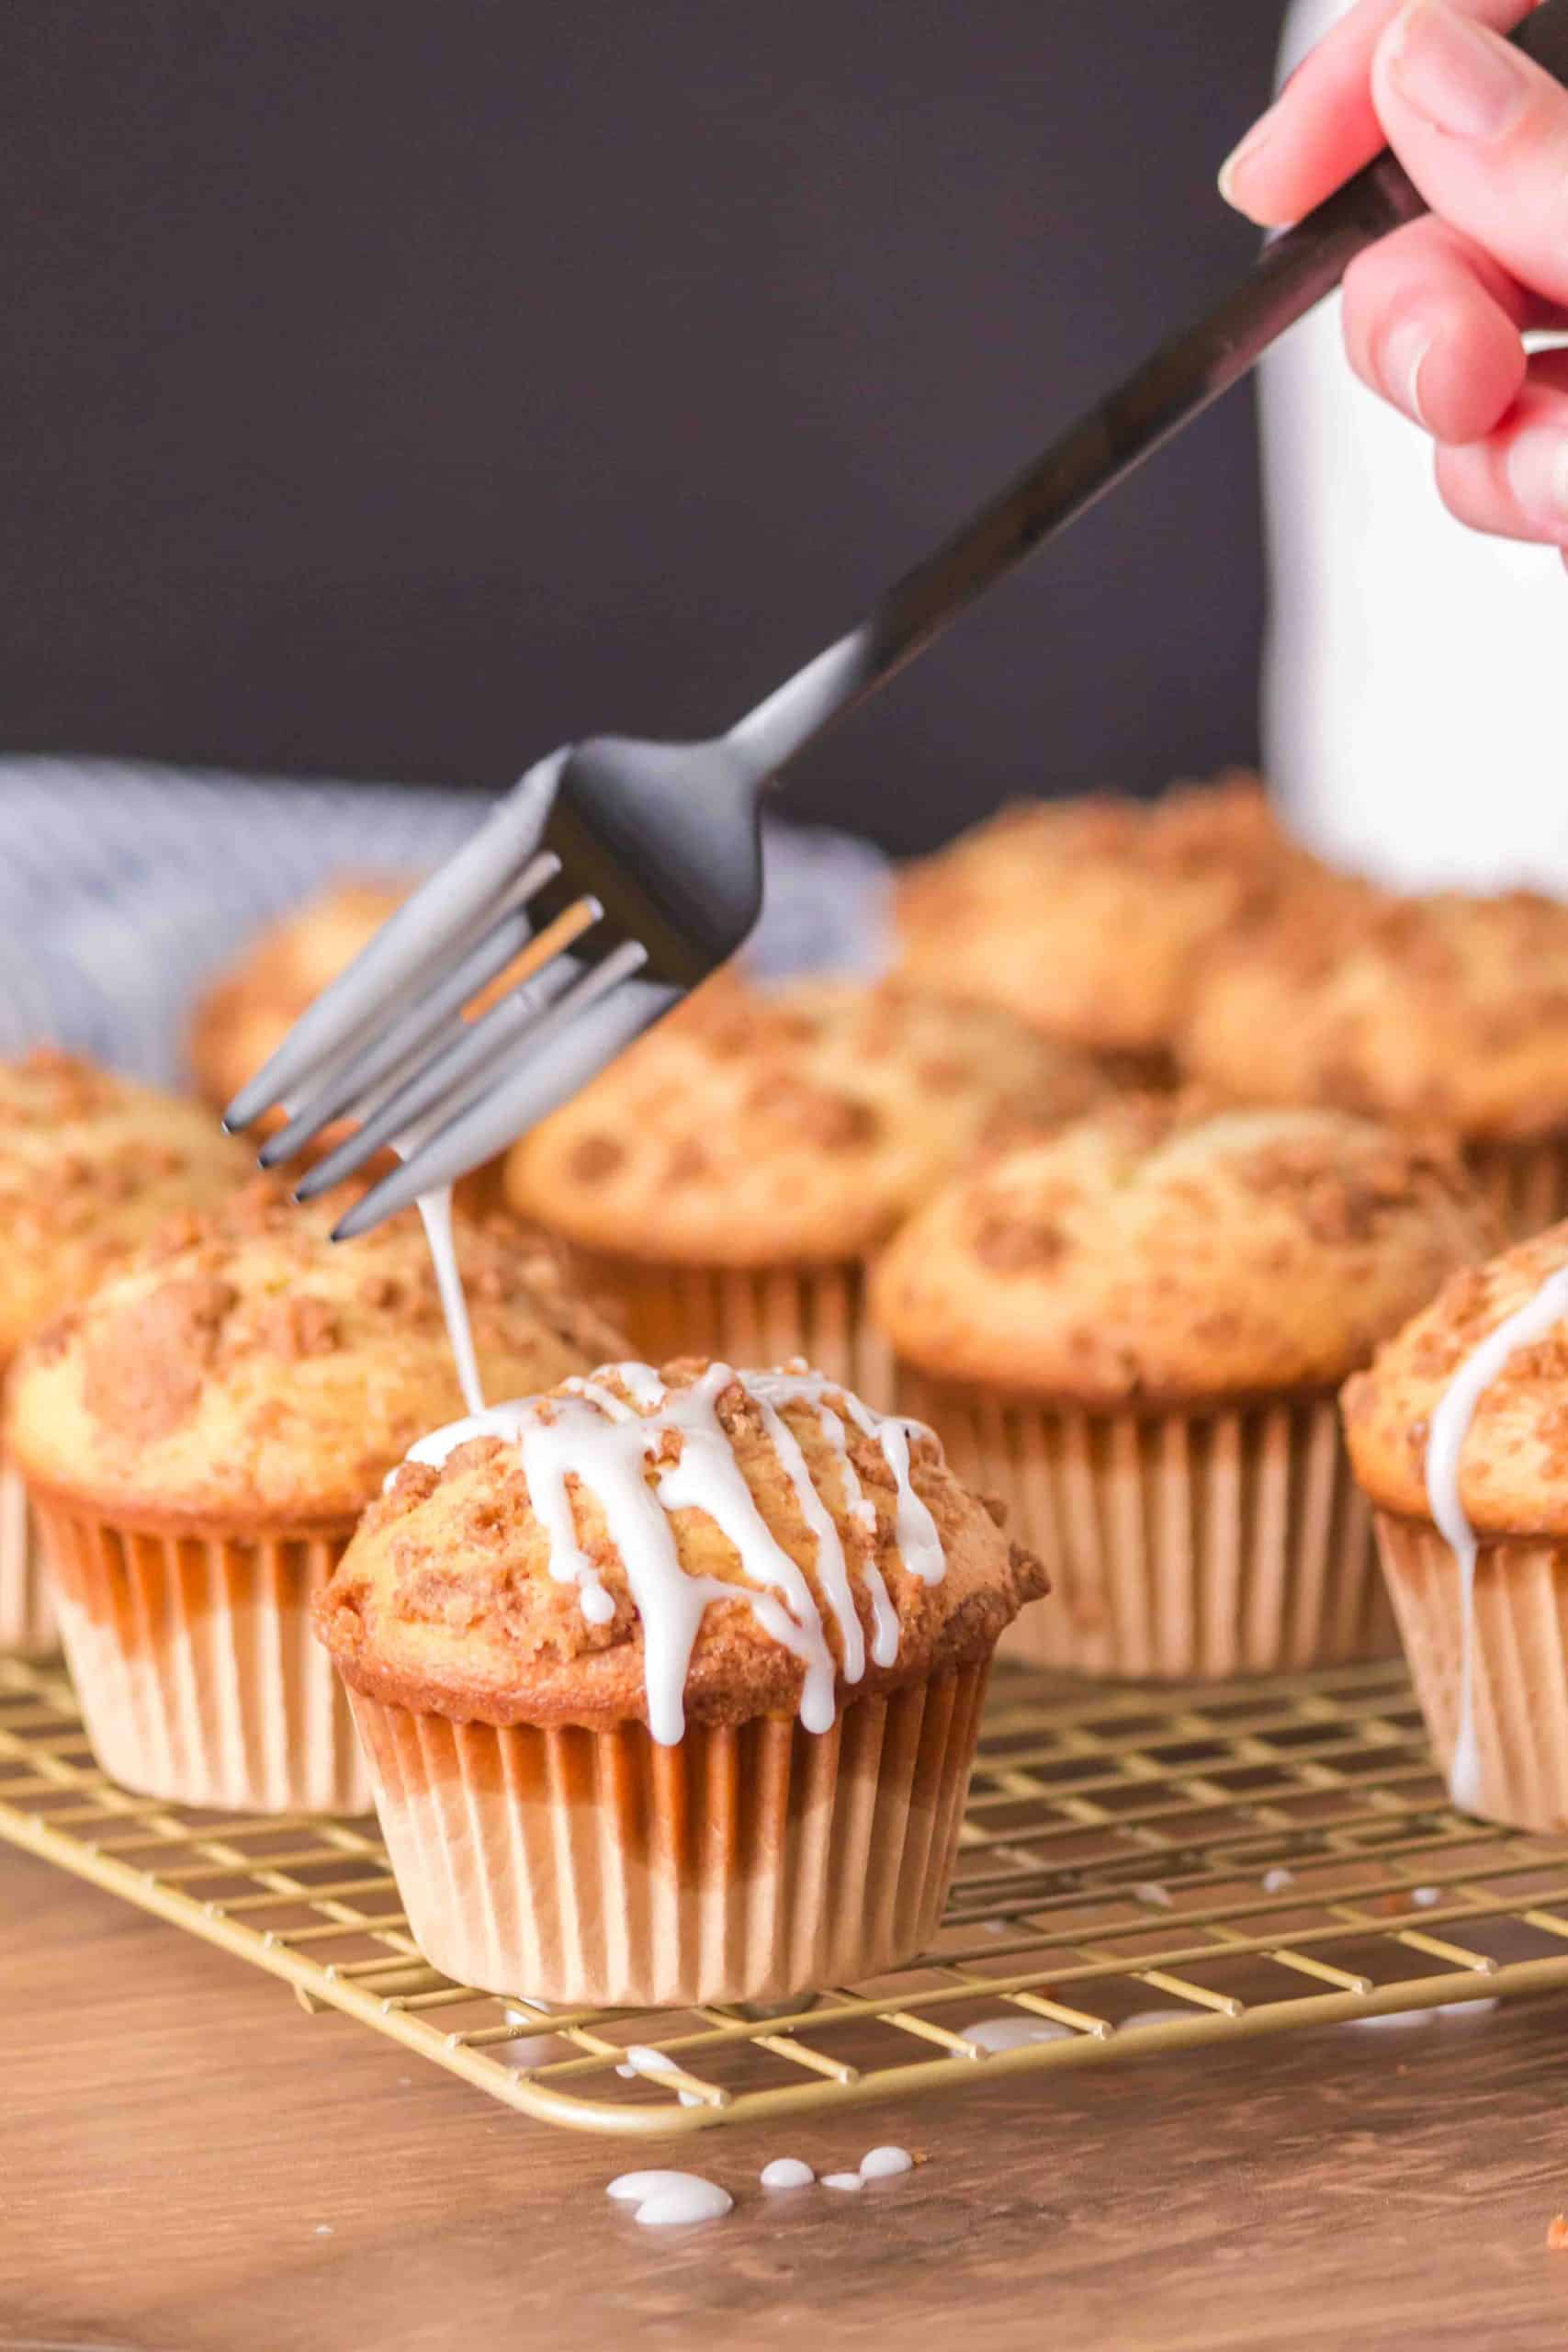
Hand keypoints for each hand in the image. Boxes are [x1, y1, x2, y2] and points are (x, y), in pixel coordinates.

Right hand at [1220, 0, 1567, 555]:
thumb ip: (1566, 169)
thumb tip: (1422, 68)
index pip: (1496, 1)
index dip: (1361, 73)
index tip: (1274, 181)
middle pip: (1448, 185)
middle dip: (1414, 301)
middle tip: (1458, 380)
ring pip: (1465, 334)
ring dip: (1478, 435)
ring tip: (1563, 488)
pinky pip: (1506, 440)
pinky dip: (1512, 489)